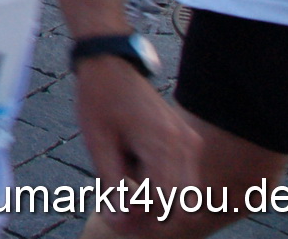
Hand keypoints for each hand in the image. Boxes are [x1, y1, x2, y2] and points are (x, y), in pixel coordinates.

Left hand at [72, 58, 201, 233]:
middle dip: (152, 214)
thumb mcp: (97, 143)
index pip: (164, 203)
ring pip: (186, 196)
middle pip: (182, 206)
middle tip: (118, 207)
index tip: (113, 216)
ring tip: (123, 178)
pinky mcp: (187, 141)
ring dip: (157, 199)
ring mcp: (190, 143)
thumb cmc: (99, 100)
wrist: (110, 67)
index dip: (139, 219)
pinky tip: (134, 167)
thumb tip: (119, 222)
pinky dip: (163, 184)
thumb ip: (112, 184)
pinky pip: (184, 178)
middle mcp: (185, 146)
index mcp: (163, 145)